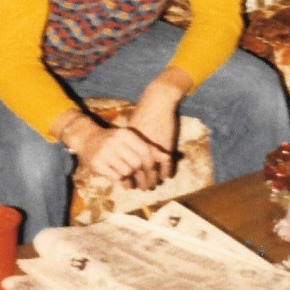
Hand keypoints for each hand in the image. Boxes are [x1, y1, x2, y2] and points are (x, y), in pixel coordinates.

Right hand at [64, 116, 169, 188]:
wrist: (86, 138)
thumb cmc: (113, 140)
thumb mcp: (129, 139)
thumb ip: (147, 147)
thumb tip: (167, 158)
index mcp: (125, 133)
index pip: (145, 151)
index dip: (152, 164)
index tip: (155, 173)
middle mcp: (115, 141)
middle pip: (137, 163)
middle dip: (143, 174)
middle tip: (145, 182)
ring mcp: (105, 152)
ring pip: (127, 171)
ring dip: (131, 178)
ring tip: (132, 179)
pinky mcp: (97, 164)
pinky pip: (116, 177)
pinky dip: (121, 180)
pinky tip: (122, 179)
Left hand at [124, 66, 192, 185]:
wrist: (158, 101)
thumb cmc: (145, 112)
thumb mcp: (133, 128)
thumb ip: (129, 142)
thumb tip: (122, 154)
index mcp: (130, 146)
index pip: (128, 168)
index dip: (130, 178)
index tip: (130, 184)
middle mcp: (140, 150)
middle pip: (140, 173)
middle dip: (142, 182)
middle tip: (145, 188)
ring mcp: (154, 150)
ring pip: (153, 172)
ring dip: (155, 180)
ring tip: (155, 184)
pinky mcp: (166, 147)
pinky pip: (167, 166)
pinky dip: (167, 172)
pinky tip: (167, 176)